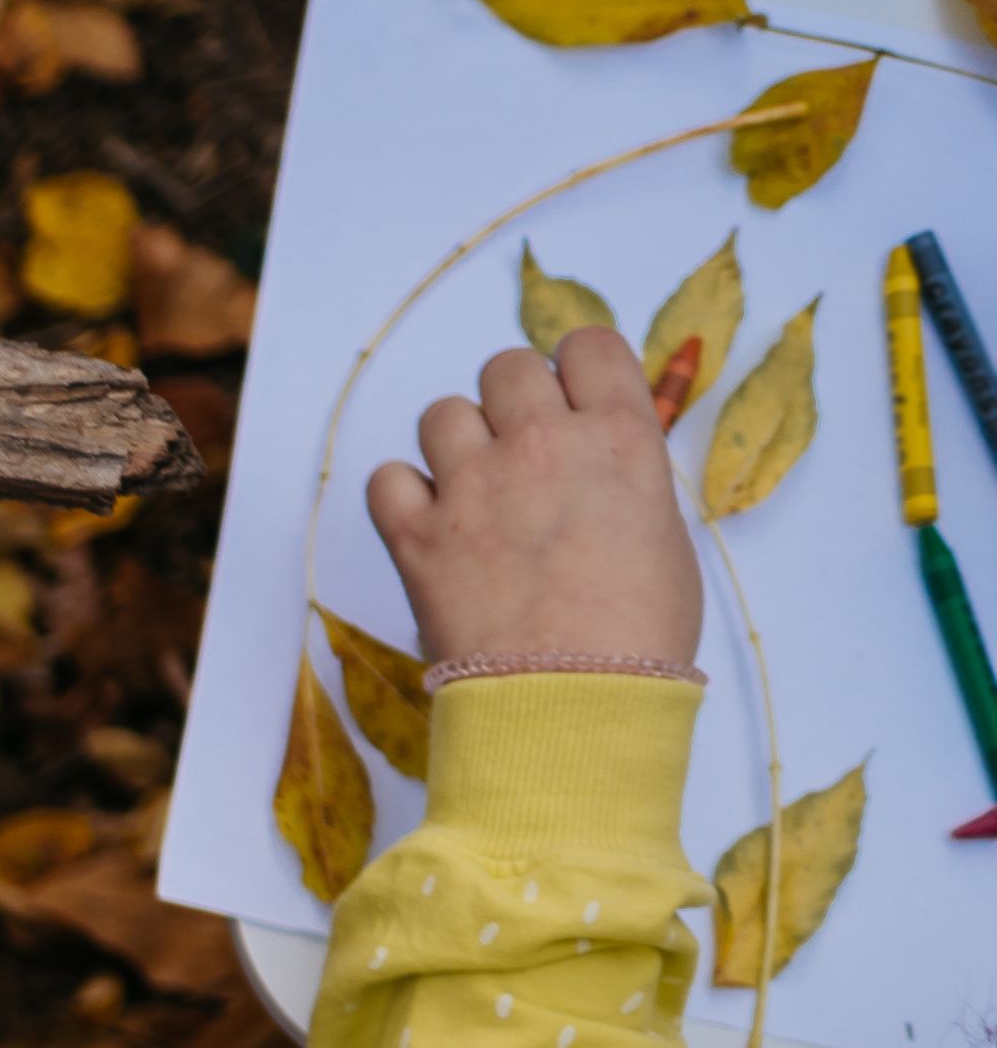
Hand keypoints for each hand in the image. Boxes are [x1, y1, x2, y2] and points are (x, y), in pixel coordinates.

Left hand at [365, 325, 696, 677]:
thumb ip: (620, 477)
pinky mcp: (416, 535)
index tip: (573, 401)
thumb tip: (591, 464)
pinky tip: (430, 525)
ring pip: (442, 414)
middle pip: (507, 368)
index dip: (576, 368)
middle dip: (513, 403)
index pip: (589, 345)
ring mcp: (474, 486)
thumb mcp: (660, 532)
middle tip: (523, 456)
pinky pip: (386, 477)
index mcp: (620, 438)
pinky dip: (402, 495)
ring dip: (456, 444)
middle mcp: (544, 445)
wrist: (576, 703)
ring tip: (477, 496)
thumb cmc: (639, 632)